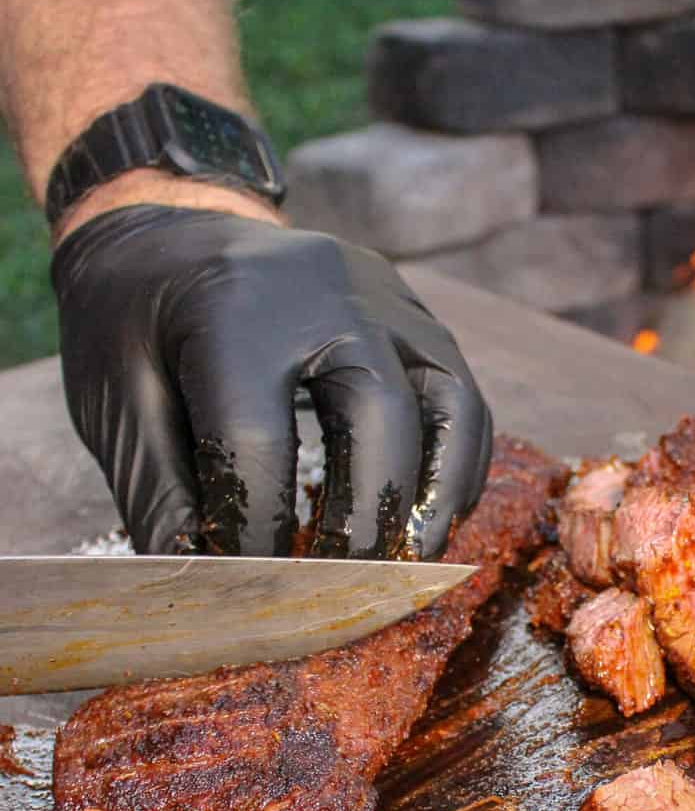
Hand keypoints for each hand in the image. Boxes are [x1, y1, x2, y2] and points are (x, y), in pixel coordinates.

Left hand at [52, 204, 492, 557]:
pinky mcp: (413, 311)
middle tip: (344, 586)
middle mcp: (324, 291)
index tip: (248, 585)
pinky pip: (462, 393)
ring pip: (449, 400)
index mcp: (233, 310)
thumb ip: (162, 493)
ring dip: (438, 492)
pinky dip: (460, 461)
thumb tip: (208, 586)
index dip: (254, 529)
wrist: (168, 224)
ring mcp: (383, 295)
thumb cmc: (133, 319)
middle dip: (366, 517)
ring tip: (413, 557)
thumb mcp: (115, 400)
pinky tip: (433, 513)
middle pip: (380, 415)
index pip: (258, 440)